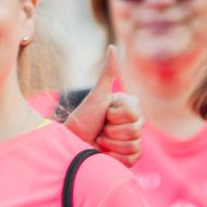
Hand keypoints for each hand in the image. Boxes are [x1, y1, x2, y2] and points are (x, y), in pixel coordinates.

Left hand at [63, 46, 142, 166]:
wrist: (70, 143)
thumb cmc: (83, 118)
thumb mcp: (96, 96)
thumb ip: (107, 74)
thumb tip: (113, 46)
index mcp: (131, 108)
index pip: (134, 113)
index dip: (115, 115)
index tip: (104, 113)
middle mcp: (136, 124)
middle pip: (136, 130)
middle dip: (111, 131)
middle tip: (100, 129)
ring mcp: (135, 141)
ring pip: (134, 145)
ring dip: (111, 144)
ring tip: (100, 140)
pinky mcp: (130, 158)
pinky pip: (131, 159)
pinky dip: (114, 157)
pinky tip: (104, 153)